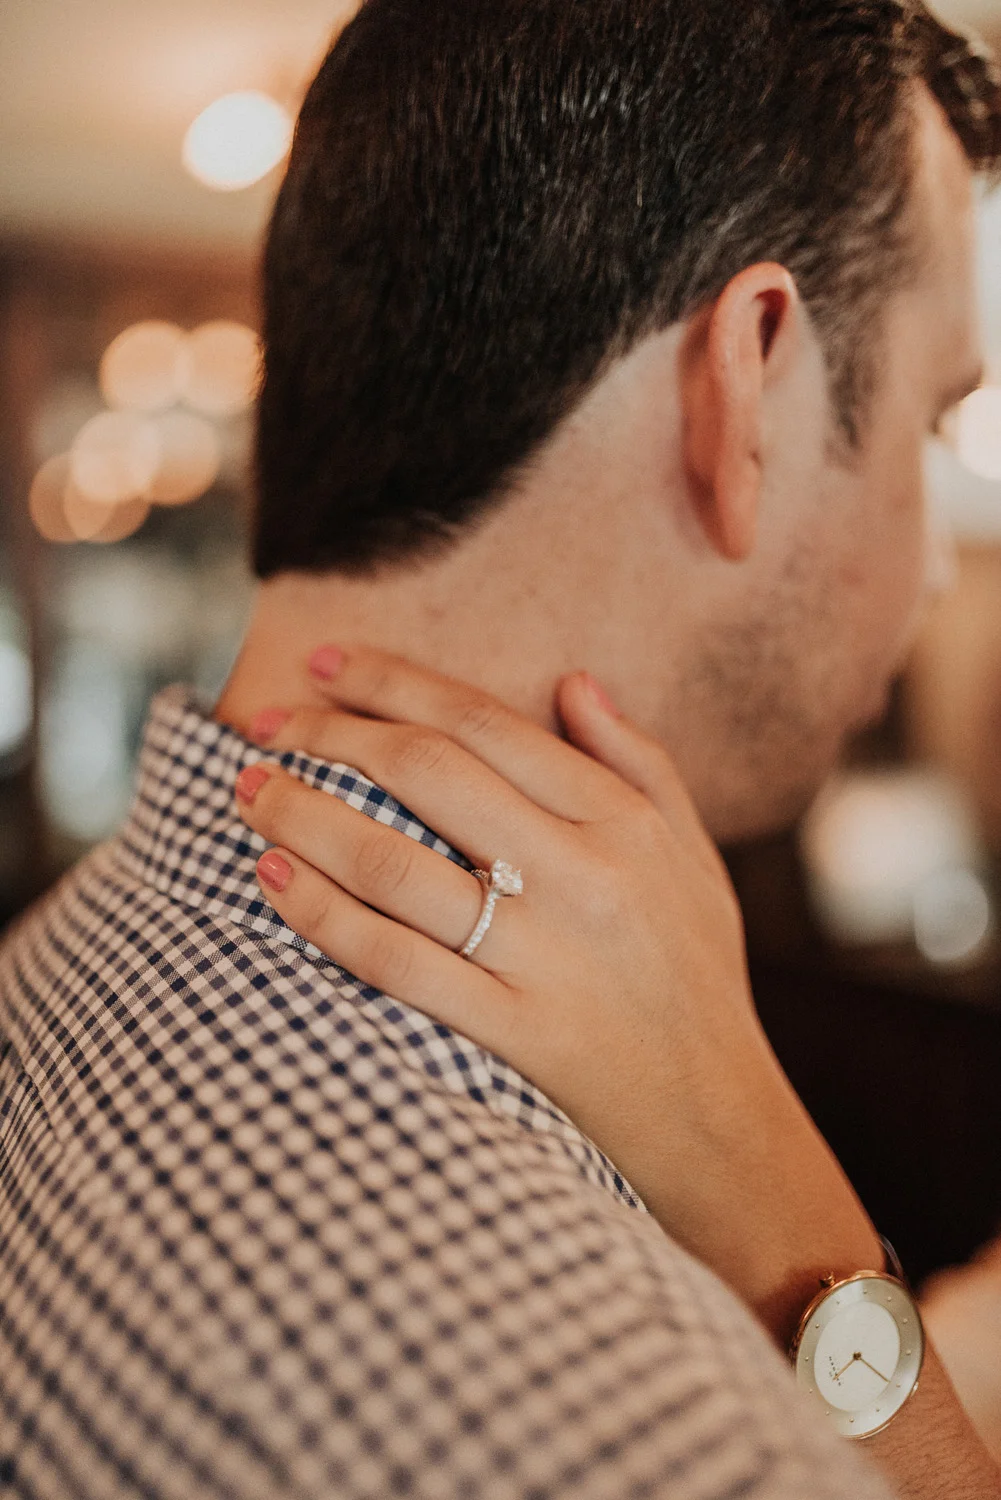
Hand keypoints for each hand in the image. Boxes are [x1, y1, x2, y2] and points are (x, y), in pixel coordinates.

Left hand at [234, 646, 880, 1339]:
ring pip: (395, 862)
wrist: (719, 1120)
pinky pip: (394, 961)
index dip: (394, 681)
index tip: (328, 659)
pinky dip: (322, 915)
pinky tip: (274, 878)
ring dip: (306, 816)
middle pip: (429, 773)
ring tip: (249, 792)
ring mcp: (542, 957)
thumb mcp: (693, 856)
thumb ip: (639, 762)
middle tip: (268, 723)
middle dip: (332, 734)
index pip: (486, 724)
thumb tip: (573, 682)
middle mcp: (582, 876)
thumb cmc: (697, 977)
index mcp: (623, 822)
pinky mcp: (510, 1032)